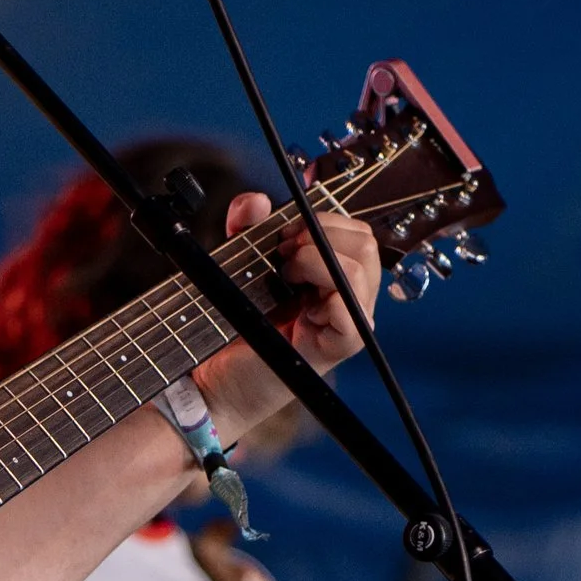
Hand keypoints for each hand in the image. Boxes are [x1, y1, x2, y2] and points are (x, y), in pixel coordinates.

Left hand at [189, 191, 384, 457]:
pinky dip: (322, 293)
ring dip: (316, 259)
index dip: (319, 220)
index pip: (353, 231)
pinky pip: (352, 309)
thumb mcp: (237, 264)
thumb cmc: (232, 329)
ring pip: (361, 268)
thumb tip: (257, 201)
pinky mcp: (340, 347)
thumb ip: (245, 229)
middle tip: (282, 253)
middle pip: (365, 243)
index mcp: (332, 275)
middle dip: (320, 234)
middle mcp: (348, 297)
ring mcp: (348, 322)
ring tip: (285, 276)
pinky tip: (295, 302)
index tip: (281, 234)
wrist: (214, 379)